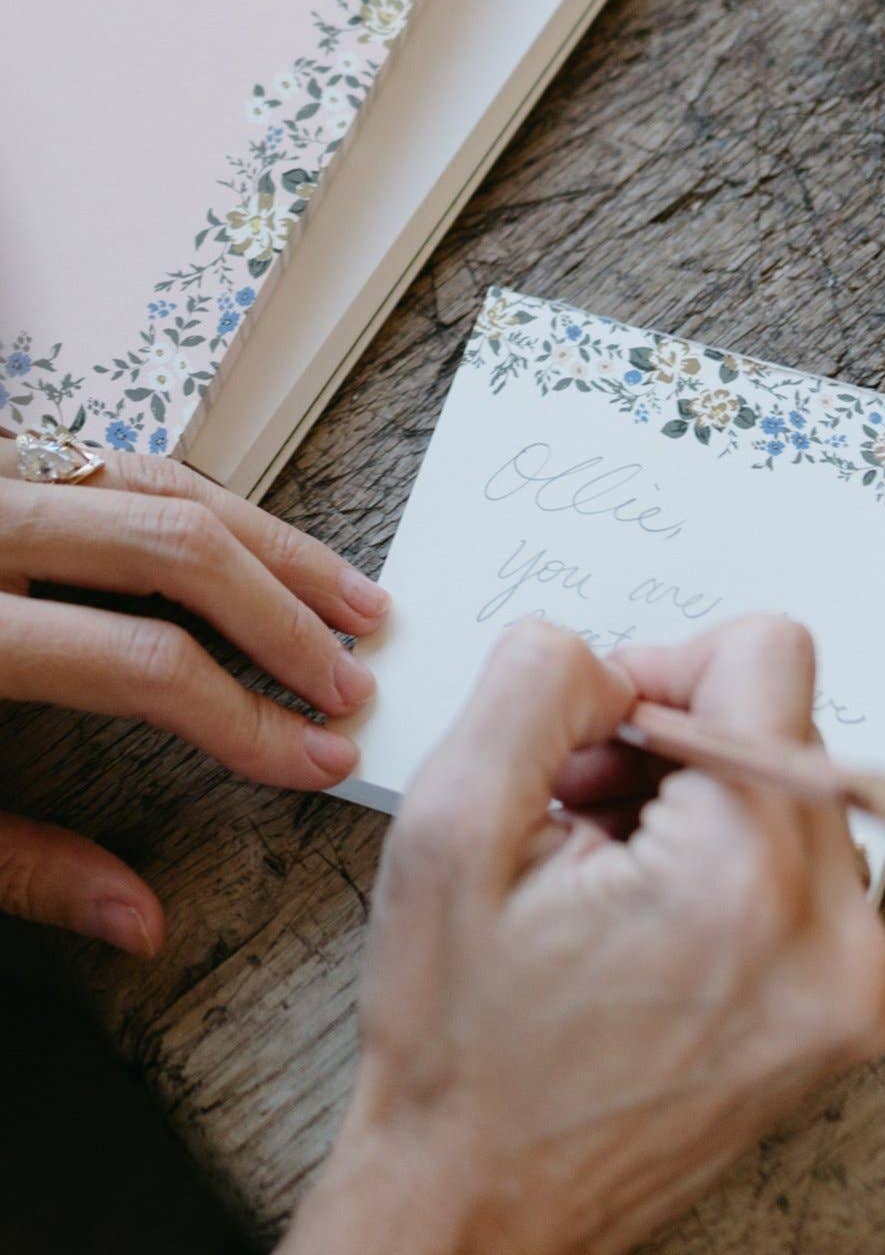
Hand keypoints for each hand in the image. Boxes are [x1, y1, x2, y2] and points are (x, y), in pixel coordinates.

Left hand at [0, 441, 389, 954]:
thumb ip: (15, 862)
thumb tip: (137, 919)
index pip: (143, 667)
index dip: (246, 722)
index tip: (316, 758)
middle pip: (176, 553)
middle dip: (284, 623)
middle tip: (351, 683)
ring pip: (168, 486)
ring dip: (276, 549)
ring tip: (353, 602)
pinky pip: (133, 464)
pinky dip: (220, 508)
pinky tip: (269, 550)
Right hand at [282, 617, 884, 1254]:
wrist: (480, 1214)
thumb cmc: (460, 1048)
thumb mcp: (447, 832)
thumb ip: (536, 688)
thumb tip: (615, 661)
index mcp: (746, 880)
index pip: (770, 655)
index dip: (667, 667)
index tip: (604, 733)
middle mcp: (836, 936)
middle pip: (783, 726)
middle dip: (672, 751)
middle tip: (585, 822)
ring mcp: (856, 984)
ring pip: (792, 793)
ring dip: (697, 808)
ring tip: (608, 880)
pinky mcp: (851, 1010)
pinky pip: (806, 866)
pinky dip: (729, 863)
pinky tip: (649, 917)